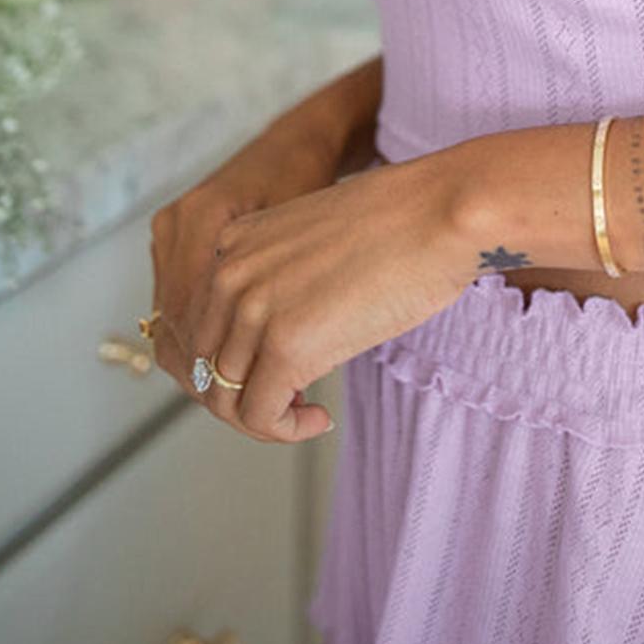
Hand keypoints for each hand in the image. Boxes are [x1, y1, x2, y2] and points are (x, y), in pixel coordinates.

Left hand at [172, 153, 477, 443]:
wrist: (442, 213)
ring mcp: (253, 310)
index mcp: (232, 243)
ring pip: (225, 399)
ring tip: (306, 411)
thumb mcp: (315, 239)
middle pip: (206, 367)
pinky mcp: (287, 346)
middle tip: (291, 401)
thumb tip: (275, 333)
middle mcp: (229, 274)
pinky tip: (320, 418)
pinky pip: (260, 417)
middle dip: (243, 394)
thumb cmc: (402, 223)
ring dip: (265, 416)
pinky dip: (286, 430)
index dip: (234, 362)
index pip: (201, 327)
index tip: (274, 372)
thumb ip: (281, 277)